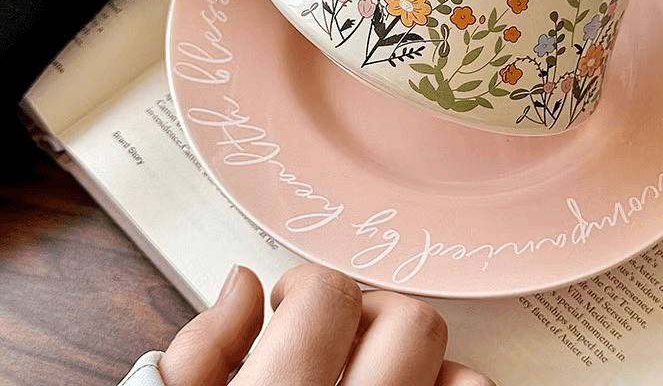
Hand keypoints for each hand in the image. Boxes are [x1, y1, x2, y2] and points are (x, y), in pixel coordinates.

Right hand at [157, 264, 492, 385]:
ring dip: (422, 369)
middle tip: (338, 339)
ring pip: (461, 380)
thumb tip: (244, 285)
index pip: (328, 298)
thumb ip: (201, 352)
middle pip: (409, 325)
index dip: (306, 285)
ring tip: (376, 382)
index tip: (291, 306)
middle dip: (370, 315)